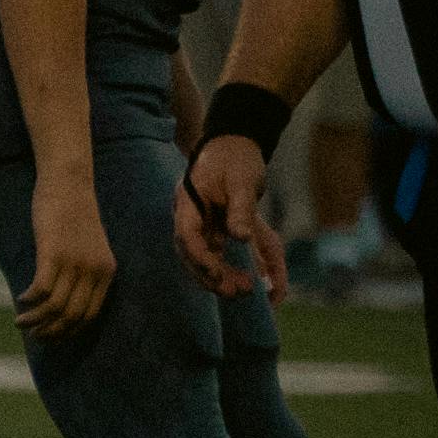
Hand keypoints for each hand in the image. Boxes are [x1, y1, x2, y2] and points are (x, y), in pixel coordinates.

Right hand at [15, 153, 115, 336]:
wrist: (69, 184)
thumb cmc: (74, 213)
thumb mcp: (88, 245)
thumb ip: (84, 269)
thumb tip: (64, 294)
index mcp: (106, 272)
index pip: (90, 314)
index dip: (70, 331)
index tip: (53, 335)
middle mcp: (93, 271)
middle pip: (73, 315)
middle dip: (52, 331)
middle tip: (35, 336)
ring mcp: (74, 263)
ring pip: (55, 306)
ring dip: (36, 320)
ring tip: (21, 323)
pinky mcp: (53, 253)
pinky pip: (41, 289)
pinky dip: (29, 300)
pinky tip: (20, 299)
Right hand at [175, 131, 285, 301]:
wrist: (236, 146)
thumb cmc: (236, 159)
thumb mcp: (243, 181)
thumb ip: (241, 209)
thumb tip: (241, 238)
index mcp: (189, 203)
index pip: (186, 235)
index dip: (199, 258)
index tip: (218, 274)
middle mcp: (191, 217)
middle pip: (191, 254)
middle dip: (209, 276)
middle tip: (235, 291)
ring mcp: (201, 224)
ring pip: (204, 258)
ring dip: (220, 276)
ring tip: (246, 289)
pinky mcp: (215, 228)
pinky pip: (219, 254)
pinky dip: (230, 268)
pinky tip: (251, 280)